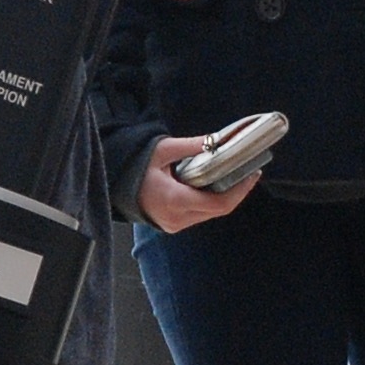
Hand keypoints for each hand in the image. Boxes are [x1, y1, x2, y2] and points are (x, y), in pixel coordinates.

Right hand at [137, 131, 257, 231]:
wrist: (113, 184)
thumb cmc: (134, 166)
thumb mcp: (163, 150)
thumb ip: (191, 146)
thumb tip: (217, 139)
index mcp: (173, 199)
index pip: (217, 204)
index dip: (239, 191)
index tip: (252, 175)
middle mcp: (176, 217)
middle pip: (217, 210)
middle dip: (236, 192)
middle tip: (249, 173)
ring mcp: (174, 224)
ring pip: (210, 213)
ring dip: (224, 196)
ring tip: (236, 176)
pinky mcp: (174, 225)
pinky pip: (199, 214)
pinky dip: (210, 200)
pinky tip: (216, 184)